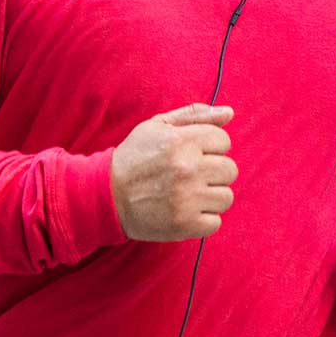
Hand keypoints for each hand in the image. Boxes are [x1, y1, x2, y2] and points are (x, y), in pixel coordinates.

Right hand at [109, 103, 236, 240]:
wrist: (106, 195)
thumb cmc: (134, 157)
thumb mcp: (157, 126)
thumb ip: (194, 115)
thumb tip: (229, 113)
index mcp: (182, 140)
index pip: (224, 141)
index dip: (209, 147)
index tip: (192, 154)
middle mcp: (187, 168)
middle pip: (229, 170)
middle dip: (213, 172)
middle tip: (190, 176)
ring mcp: (187, 198)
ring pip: (225, 197)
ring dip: (210, 197)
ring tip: (188, 194)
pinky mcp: (185, 224)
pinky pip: (215, 222)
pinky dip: (202, 220)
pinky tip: (184, 211)